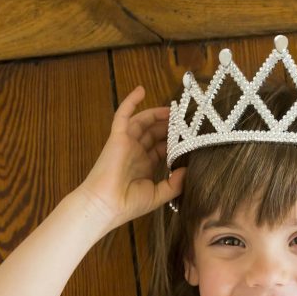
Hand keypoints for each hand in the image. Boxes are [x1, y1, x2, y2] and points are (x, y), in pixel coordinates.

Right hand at [76, 86, 185, 228]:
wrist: (106, 206)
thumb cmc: (128, 204)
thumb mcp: (158, 195)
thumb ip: (174, 184)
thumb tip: (188, 170)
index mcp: (145, 167)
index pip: (162, 148)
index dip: (175, 141)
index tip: (191, 135)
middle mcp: (136, 153)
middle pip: (155, 133)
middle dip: (169, 126)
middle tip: (186, 119)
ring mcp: (126, 143)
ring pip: (143, 122)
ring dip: (157, 114)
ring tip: (174, 109)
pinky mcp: (117, 137)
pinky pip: (123, 115)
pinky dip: (131, 101)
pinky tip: (141, 89)